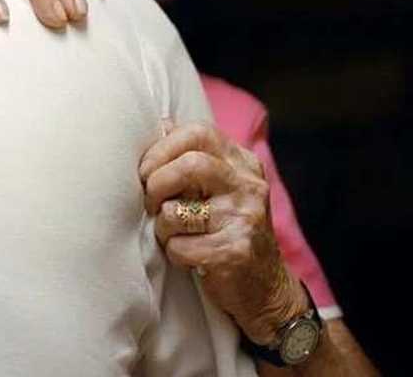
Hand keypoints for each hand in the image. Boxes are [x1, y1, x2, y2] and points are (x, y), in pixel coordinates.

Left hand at [139, 120, 307, 344]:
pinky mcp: (236, 252)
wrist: (266, 288)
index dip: (162, 148)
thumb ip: (194, 156)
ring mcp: (246, 219)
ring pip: (177, 211)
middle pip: (190, 165)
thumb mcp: (220, 186)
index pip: (198, 132)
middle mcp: (249, 186)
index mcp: (242, 162)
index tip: (145, 170)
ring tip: (172, 233)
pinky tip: (188, 256)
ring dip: (163, 226)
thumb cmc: (227, 229)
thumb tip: (160, 124)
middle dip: (156, 184)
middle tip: (150, 202)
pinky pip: (181, 247)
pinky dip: (173, 253)